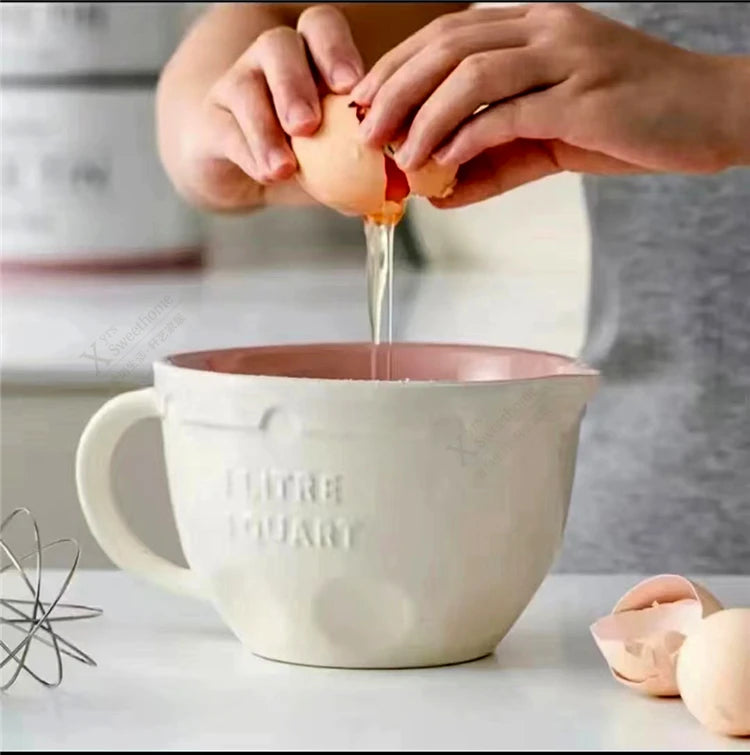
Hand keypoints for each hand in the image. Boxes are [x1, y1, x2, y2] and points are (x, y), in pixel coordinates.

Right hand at [169, 5, 363, 210]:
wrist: (242, 174)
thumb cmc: (302, 156)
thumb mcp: (336, 156)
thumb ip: (363, 162)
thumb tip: (400, 190)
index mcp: (312, 57)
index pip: (321, 28)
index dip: (336, 49)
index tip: (350, 88)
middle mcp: (271, 60)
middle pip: (279, 46)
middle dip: (296, 84)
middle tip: (309, 125)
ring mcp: (237, 86)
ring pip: (246, 85)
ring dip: (268, 124)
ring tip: (287, 165)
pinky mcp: (212, 122)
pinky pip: (227, 130)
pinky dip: (250, 154)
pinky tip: (268, 175)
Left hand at [352, 3, 749, 207]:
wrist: (711, 115)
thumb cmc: (629, 122)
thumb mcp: (551, 137)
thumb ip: (493, 159)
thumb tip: (437, 192)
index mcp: (536, 25)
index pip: (448, 33)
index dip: (398, 66)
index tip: (365, 103)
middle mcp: (548, 28)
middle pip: (449, 44)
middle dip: (396, 87)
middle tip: (364, 130)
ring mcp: (568, 57)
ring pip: (473, 71)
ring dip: (424, 114)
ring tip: (398, 152)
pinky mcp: (585, 98)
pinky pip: (510, 111)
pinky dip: (468, 136)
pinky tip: (443, 161)